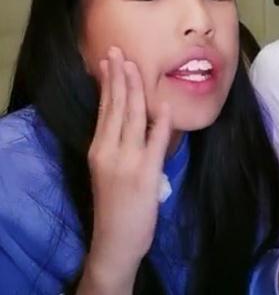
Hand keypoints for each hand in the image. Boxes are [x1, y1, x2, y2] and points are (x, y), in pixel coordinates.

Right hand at [87, 46, 171, 276]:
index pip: (105, 109)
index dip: (108, 83)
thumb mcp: (107, 170)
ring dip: (136, 89)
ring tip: (134, 66)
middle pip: (117, 106)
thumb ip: (118, 144)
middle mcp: (109, 151)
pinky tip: (164, 105)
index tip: (110, 61)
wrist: (115, 242)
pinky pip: (156, 142)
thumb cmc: (115, 206)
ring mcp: (128, 162)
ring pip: (133, 117)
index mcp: (98, 150)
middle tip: (120, 52)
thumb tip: (133, 116)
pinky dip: (160, 123)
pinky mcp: (146, 173)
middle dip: (120, 76)